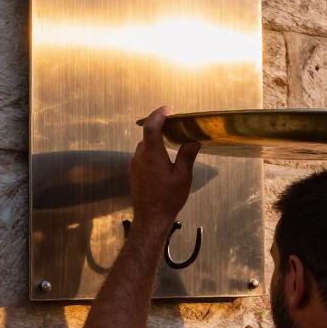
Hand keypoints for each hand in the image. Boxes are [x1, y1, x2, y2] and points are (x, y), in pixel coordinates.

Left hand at [130, 107, 200, 230]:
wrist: (151, 218)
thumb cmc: (168, 199)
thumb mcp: (183, 177)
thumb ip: (187, 156)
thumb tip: (193, 141)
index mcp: (153, 155)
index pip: (152, 127)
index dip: (159, 115)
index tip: (168, 110)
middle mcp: (140, 157)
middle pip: (148, 134)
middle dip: (159, 126)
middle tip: (174, 124)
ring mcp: (134, 164)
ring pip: (145, 145)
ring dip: (156, 140)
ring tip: (171, 141)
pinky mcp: (133, 172)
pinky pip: (142, 155)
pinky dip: (152, 150)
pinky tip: (162, 158)